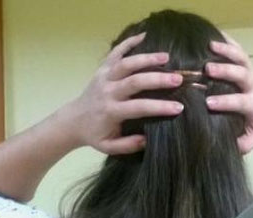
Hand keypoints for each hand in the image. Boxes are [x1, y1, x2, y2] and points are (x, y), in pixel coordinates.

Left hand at [62, 32, 184, 153]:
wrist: (73, 121)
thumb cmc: (96, 134)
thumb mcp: (109, 147)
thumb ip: (128, 145)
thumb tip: (147, 139)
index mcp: (111, 112)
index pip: (138, 108)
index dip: (159, 107)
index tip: (179, 107)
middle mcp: (108, 92)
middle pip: (134, 81)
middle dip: (157, 79)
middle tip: (178, 79)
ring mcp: (104, 77)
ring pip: (126, 64)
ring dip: (147, 58)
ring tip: (167, 57)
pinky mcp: (102, 69)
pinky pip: (115, 52)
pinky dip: (128, 42)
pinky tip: (144, 36)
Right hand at [204, 35, 252, 153]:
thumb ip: (245, 143)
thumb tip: (233, 146)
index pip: (241, 102)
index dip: (226, 102)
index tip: (209, 103)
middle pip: (243, 74)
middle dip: (226, 71)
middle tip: (208, 69)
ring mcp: (251, 73)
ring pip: (242, 58)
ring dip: (227, 50)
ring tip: (210, 44)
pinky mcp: (247, 65)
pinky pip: (239, 50)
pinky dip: (228, 41)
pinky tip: (213, 34)